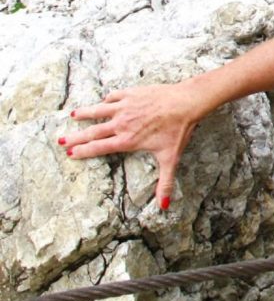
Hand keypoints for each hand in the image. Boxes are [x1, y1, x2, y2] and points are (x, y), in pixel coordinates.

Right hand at [60, 82, 202, 209]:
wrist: (186, 103)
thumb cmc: (178, 131)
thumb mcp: (170, 159)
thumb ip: (164, 183)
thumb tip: (164, 206)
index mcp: (127, 140)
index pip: (99, 147)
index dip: (84, 151)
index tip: (71, 154)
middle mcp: (121, 124)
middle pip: (93, 131)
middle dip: (75, 137)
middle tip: (61, 140)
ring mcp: (125, 107)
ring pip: (98, 110)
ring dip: (85, 113)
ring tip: (73, 116)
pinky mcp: (131, 94)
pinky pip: (114, 97)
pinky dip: (107, 100)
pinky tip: (104, 101)